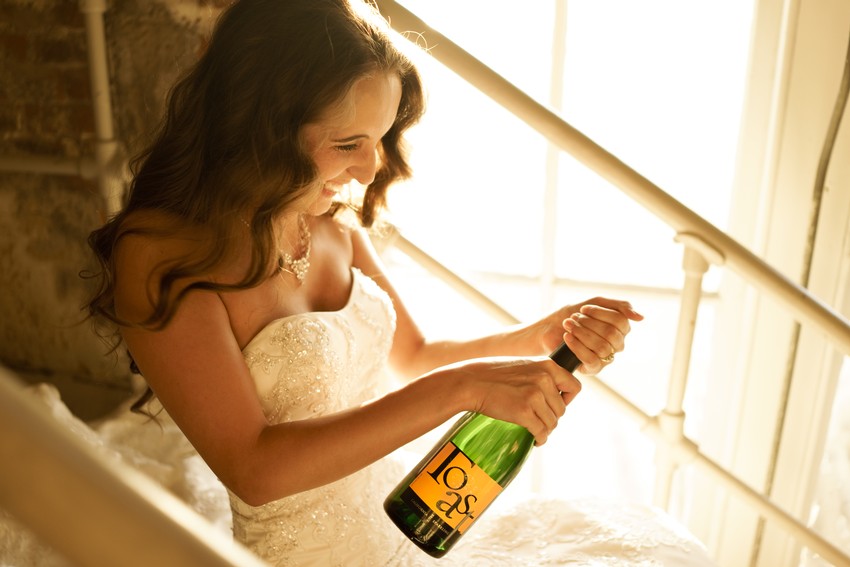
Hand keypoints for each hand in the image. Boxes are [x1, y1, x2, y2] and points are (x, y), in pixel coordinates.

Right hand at [449, 357, 581, 445]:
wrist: (470, 382)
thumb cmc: (492, 373)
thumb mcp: (522, 364)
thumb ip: (540, 374)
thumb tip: (553, 393)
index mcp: (547, 366)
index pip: (574, 387)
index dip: (567, 399)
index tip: (555, 404)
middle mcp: (544, 380)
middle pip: (561, 410)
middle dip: (551, 417)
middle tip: (537, 419)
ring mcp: (535, 396)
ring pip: (552, 423)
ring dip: (544, 429)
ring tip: (534, 429)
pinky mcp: (524, 412)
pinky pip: (541, 432)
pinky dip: (539, 439)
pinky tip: (533, 439)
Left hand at [538, 297, 643, 374]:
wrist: (549, 328)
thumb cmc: (573, 315)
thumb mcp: (595, 303)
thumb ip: (619, 306)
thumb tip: (642, 318)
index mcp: (620, 329)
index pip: (621, 321)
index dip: (601, 313)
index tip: (583, 308)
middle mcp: (616, 345)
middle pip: (612, 333)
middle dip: (590, 323)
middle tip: (574, 317)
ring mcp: (605, 358)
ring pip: (602, 347)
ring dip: (582, 333)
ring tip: (568, 325)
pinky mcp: (592, 368)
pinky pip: (591, 359)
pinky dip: (577, 345)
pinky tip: (567, 337)